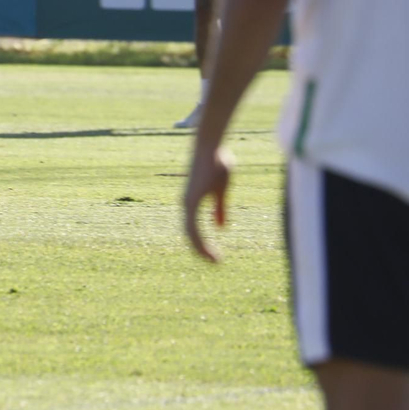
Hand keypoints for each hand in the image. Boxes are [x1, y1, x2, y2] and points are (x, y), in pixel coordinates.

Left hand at [183, 144, 233, 262]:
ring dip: (201, 250)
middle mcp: (186, 204)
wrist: (211, 146)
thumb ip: (219, 209)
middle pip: (189, 235)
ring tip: (214, 261)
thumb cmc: (217, 164)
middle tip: (215, 263)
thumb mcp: (221, 191)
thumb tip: (220, 228)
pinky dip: (201, 242)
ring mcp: (188, 203)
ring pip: (190, 234)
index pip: (193, 230)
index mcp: (192, 203)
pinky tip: (210, 250)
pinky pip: (193, 228)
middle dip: (201, 251)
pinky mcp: (192, 201)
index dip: (201, 245)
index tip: (214, 257)